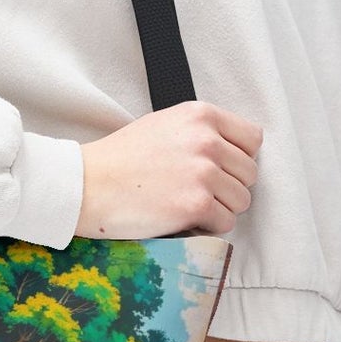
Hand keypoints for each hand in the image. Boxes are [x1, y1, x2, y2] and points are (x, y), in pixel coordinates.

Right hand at [75, 100, 261, 239]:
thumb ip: (201, 132)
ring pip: (242, 200)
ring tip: (187, 204)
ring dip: (219, 208)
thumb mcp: (164, 125)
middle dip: (228, 186)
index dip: (238, 158)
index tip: (220, 168)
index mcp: (200, 115)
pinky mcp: (196, 204)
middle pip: (249, 173)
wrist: (87, 184)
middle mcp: (207, 140)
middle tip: (196, 191)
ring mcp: (203, 172)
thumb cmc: (120, 158)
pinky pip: (226, 222)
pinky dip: (207, 226)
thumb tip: (234, 153)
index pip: (252, 138)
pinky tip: (181, 217)